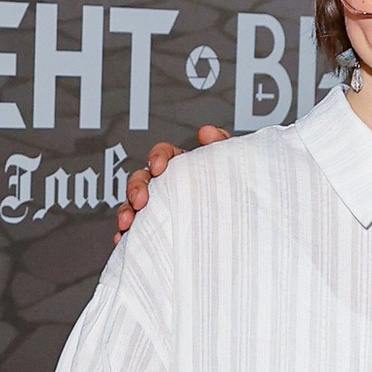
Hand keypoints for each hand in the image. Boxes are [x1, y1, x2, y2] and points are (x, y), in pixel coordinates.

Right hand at [113, 124, 229, 240]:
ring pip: (133, 206)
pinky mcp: (157, 233)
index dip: (157, 157)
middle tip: (140, 201)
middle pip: (142, 180)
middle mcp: (168, 187)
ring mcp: (160, 210)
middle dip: (135, 188)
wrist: (248, 229)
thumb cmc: (239, 195)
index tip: (159, 168)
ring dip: (125, 212)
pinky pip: (136, 232)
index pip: (164, 154)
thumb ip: (222, 146)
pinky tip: (123, 239)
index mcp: (184, 168)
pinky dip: (125, 235)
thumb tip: (207, 132)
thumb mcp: (234, 167)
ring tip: (127, 224)